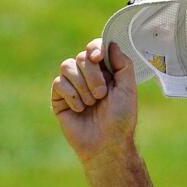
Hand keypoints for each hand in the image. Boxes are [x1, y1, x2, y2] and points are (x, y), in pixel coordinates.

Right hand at [51, 39, 137, 164]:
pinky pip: (59, 83)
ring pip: (67, 66)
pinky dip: (72, 96)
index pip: (95, 48)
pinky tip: (80, 109)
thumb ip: (123, 65)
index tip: (98, 57)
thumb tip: (112, 43)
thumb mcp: (128, 90)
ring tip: (92, 103)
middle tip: (101, 95)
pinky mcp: (59, 97)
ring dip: (82, 86)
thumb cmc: (121, 118)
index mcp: (106, 72)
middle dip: (93, 75)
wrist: (107, 142)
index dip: (95, 47)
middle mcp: (88, 76)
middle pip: (81, 57)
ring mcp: (72, 85)